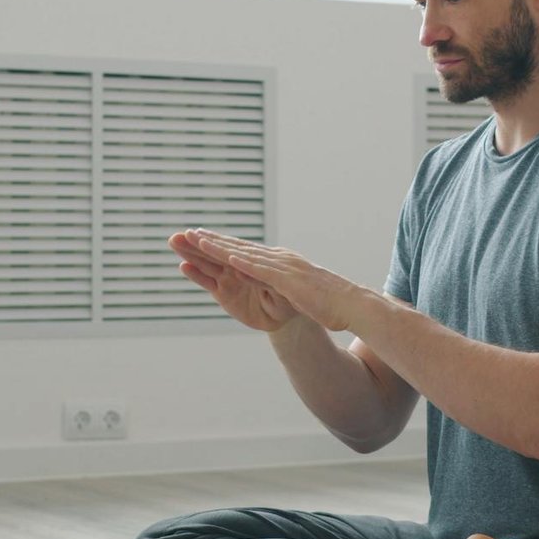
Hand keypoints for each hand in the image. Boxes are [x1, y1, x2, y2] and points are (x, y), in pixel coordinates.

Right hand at [170, 229, 299, 331]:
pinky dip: (196, 275)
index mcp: (253, 262)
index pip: (231, 251)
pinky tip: (184, 266)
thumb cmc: (287, 300)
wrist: (284, 316)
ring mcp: (229, 279)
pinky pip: (208, 282)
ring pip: (207, 264)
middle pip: (214, 253)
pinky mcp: (224, 293)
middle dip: (195, 244)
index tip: (200, 234)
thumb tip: (241, 269)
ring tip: (174, 242)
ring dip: (190, 254)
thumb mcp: (281, 291)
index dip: (215, 243)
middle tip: (178, 235)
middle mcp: (238, 267)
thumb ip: (262, 280)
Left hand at [187, 229, 369, 332]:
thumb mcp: (298, 292)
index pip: (245, 251)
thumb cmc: (327, 303)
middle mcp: (280, 259)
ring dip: (220, 247)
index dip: (221, 244)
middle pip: (239, 248)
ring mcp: (284, 268)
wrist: (352, 305)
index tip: (200, 238)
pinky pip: (262, 271)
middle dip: (211, 240)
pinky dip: (244, 264)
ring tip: (196, 240)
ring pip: (245, 255)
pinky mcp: (289, 280)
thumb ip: (283, 285)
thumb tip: (275, 285)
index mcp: (281, 262)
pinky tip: (226, 258)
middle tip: (186, 233)